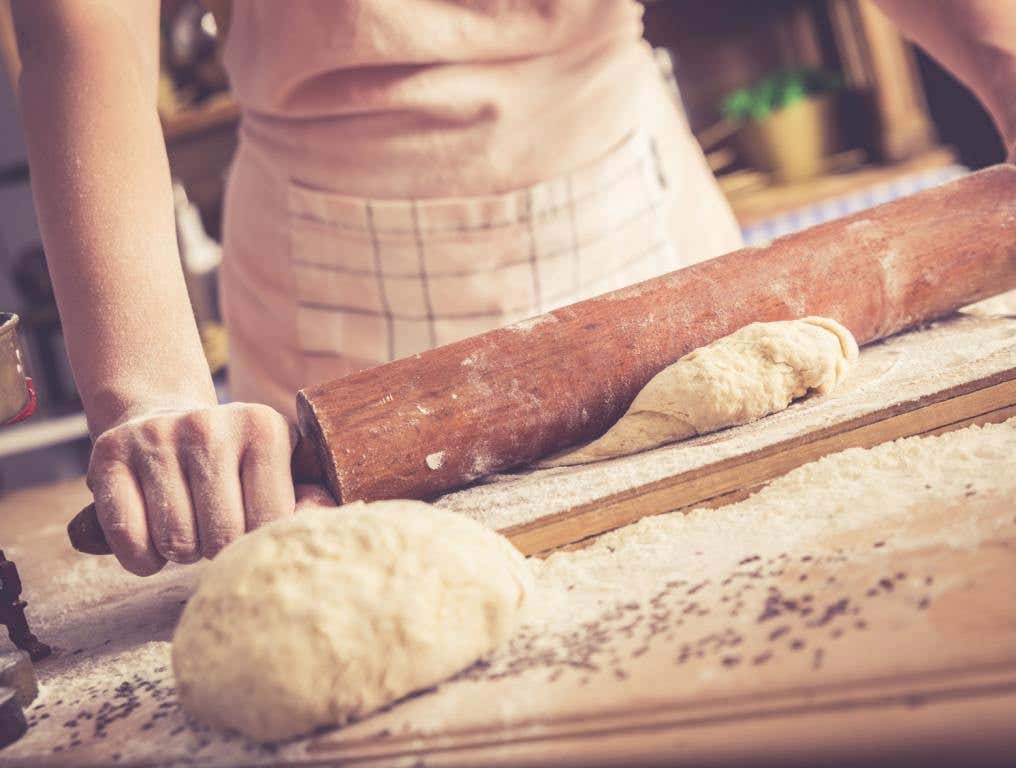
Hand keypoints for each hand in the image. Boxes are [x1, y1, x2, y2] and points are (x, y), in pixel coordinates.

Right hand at [86, 402, 295, 574]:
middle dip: (220, 549)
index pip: (271, 521)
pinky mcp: (108, 453)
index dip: (259, 541)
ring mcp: (156, 436)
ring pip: (176, 542)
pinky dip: (142, 558)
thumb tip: (329, 517)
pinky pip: (129, 539)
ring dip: (182, 553)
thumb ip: (305, 499)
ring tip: (188, 526)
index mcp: (263, 426)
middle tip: (215, 530)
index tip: (252, 527)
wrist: (164, 420)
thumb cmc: (233, 461)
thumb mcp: (277, 467)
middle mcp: (209, 424)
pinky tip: (153, 537)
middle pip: (223, 537)